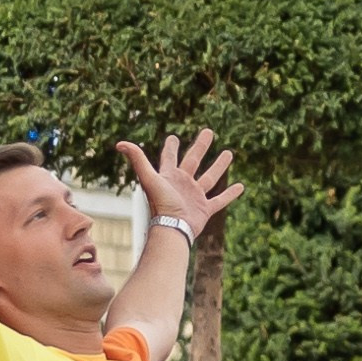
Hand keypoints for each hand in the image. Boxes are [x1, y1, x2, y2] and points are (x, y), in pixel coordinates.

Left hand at [119, 129, 244, 241]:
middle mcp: (183, 184)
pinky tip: (241, 186)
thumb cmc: (160, 204)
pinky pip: (220, 199)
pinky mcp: (205, 208)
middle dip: (201, 146)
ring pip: (210, 177)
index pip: (170, 158)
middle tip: (209, 131)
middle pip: (194, 160)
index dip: (171, 147)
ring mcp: (195, 196)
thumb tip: (120, 143)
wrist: (172, 228)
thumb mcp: (149, 178)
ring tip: (229, 153)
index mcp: (169, 176)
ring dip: (219, 165)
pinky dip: (230, 194)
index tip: (173, 137)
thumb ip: (137, 159)